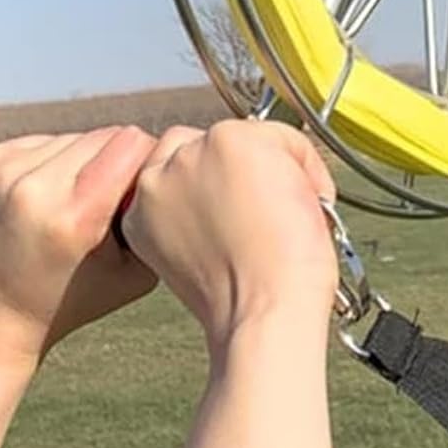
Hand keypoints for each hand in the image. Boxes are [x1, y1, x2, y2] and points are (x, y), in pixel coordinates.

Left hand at [0, 126, 156, 447]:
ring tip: (76, 203)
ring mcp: (7, 169)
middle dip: (118, 162)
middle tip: (112, 202)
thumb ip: (155, 216)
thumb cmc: (75, 299)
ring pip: (78, 136)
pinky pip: (48, 141)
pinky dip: (58, 163)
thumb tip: (165, 162)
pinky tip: (50, 198)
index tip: (142, 193)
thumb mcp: (135, 271)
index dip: (146, 162)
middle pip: (107, 135)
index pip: (132, 142)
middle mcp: (34, 186)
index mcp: (74, 216)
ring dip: (87, 162)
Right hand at [118, 119, 340, 447]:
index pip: (178, 170)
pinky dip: (306, 165)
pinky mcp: (230, 142)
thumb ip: (201, 211)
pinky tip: (307, 206)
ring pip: (248, 137)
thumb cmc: (247, 300)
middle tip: (273, 211)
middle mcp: (157, 176)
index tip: (245, 214)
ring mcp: (192, 155)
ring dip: (276, 167)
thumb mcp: (199, 251)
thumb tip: (239, 185)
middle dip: (242, 171)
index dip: (218, 187)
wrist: (264, 312)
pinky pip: (283, 135)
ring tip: (292, 214)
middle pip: (210, 146)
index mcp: (140, 210)